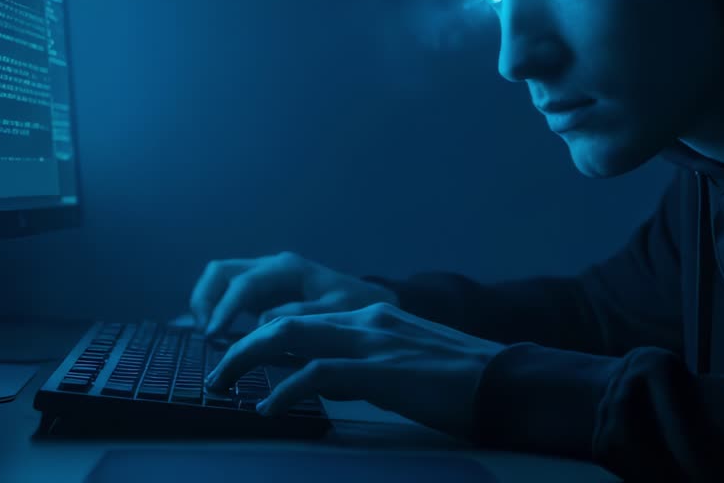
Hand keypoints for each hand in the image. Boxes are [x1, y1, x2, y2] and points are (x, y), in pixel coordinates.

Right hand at [188, 252, 398, 336]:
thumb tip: (263, 321)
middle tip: (208, 337)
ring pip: (218, 279)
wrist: (370, 302)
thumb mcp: (337, 311)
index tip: (215, 337)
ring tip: (211, 338)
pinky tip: (221, 337)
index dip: (225, 309)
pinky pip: (227, 293)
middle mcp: (271, 266)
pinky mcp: (261, 292)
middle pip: (220, 272)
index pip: (244, 284)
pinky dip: (216, 311)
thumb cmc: (357, 306)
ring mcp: (263, 277)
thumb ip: (301, 315)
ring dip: (206, 305)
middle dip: (205, 302)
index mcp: (288, 269)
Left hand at [204, 302, 504, 439]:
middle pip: (284, 322)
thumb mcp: (406, 361)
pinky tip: (269, 408)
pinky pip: (317, 374)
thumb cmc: (463, 380)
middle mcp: (367, 318)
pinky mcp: (380, 370)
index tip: (235, 356)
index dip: (261, 335)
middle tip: (216, 371)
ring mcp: (373, 341)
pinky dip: (286, 390)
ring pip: (289, 337)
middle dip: (240, 344)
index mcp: (373, 314)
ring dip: (247, 360)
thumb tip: (331, 381)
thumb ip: (367, 363)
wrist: (507, 381)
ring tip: (223, 384)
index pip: (302, 316)